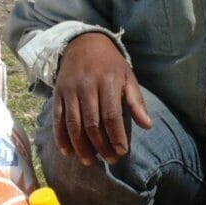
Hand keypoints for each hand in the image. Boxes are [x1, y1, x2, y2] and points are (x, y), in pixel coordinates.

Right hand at [53, 33, 153, 165]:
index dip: (116, 137)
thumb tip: (148, 126)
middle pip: (92, 124)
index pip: (111, 116)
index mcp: (107, 83)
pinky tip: (67, 152)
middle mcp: (87, 87)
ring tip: (89, 161)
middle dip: (101, 146)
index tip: (122, 152)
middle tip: (109, 160)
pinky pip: (58, 119)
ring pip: (73, 124)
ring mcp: (70, 91)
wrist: (83, 43)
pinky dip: (61, 137)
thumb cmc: (110, 64)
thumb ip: (136, 101)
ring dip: (81, 146)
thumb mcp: (128, 76)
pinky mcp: (58, 94)